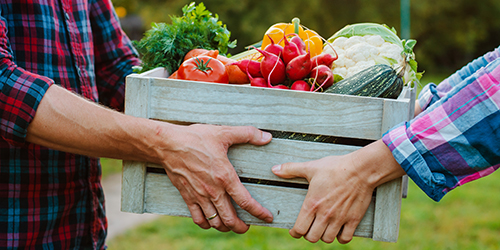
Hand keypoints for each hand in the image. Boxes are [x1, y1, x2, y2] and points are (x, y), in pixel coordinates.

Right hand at [157, 123, 273, 233]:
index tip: (267, 217)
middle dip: (242, 227)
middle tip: (248, 226)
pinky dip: (206, 224)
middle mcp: (213, 190)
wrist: (168, 144)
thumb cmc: (195, 138)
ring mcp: (199, 196)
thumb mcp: (224, 132)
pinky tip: (211, 222)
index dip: (259, 212)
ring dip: (225, 227)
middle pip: (230, 219)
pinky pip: (198, 219)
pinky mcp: (187, 197)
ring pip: (215, 222)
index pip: (245, 201)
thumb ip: (247, 134)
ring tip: (231, 225)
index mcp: (225, 177)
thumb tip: (267, 136)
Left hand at [272, 140, 404, 243]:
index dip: (295, 232)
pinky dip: (341, 237)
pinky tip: (338, 230)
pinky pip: (345, 238)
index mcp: (312, 204)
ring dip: (323, 236)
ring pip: (327, 239)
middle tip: (310, 228)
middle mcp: (325, 214)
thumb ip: (291, 170)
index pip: (299, 229)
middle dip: (308, 234)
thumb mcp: (311, 167)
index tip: (295, 230)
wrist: (361, 169)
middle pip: (312, 237)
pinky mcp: (353, 219)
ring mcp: (339, 218)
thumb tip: (274, 169)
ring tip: (323, 228)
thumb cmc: (335, 167)